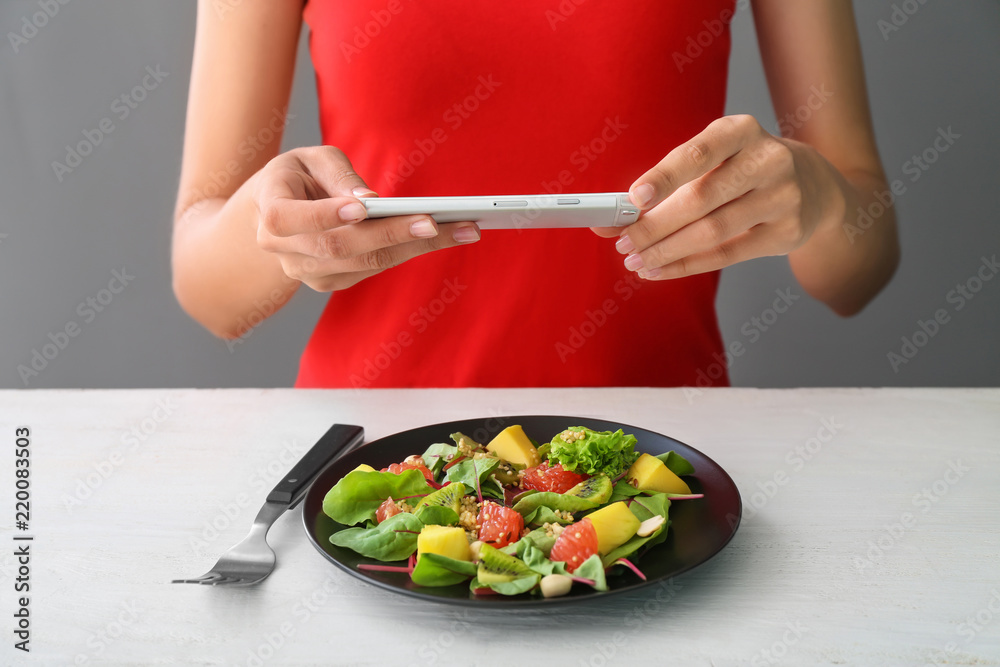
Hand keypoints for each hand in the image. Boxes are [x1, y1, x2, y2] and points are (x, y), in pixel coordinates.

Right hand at [252, 146, 480, 291]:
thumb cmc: (298, 176)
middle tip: (435, 222)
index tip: (363, 209)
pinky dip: (413, 251)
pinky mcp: (333, 282)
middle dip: (391, 235)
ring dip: (417, 247)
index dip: (324, 216)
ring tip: (464, 229)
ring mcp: (309, 273)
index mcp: (269, 211)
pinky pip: (376, 267)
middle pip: (340, 248)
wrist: (277, 212)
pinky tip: (450, 235)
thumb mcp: (311, 158)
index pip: (288, 219)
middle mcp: (285, 250)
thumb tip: (371, 201)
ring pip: (365, 263)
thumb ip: (337, 175)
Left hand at [596, 115, 844, 279]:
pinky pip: (727, 255)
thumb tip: (607, 220)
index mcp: (741, 131)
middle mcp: (768, 159)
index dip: (664, 177)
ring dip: (666, 250)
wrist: (811, 185)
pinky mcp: (787, 232)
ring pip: (713, 231)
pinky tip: (659, 270)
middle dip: (655, 225)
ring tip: (635, 260)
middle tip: (623, 242)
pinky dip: (686, 265)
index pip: (697, 154)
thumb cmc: (740, 170)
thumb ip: (659, 187)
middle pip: (701, 199)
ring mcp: (783, 196)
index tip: (634, 199)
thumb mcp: (708, 162)